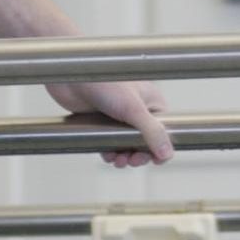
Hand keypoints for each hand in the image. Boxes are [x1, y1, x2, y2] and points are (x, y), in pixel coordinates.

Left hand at [45, 77, 173, 166]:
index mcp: (152, 102)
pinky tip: (108, 155)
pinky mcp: (102, 123)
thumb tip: (167, 154)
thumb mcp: (133, 109)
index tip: (153, 160)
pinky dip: (111, 152)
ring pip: (127, 144)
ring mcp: (119, 117)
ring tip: (119, 160)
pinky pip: (111, 143)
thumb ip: (152, 132)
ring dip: (125, 156)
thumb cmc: (104, 83)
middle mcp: (138, 110)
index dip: (160, 148)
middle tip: (132, 161)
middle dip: (139, 155)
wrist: (72, 78)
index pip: (164, 131)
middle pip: (146, 142)